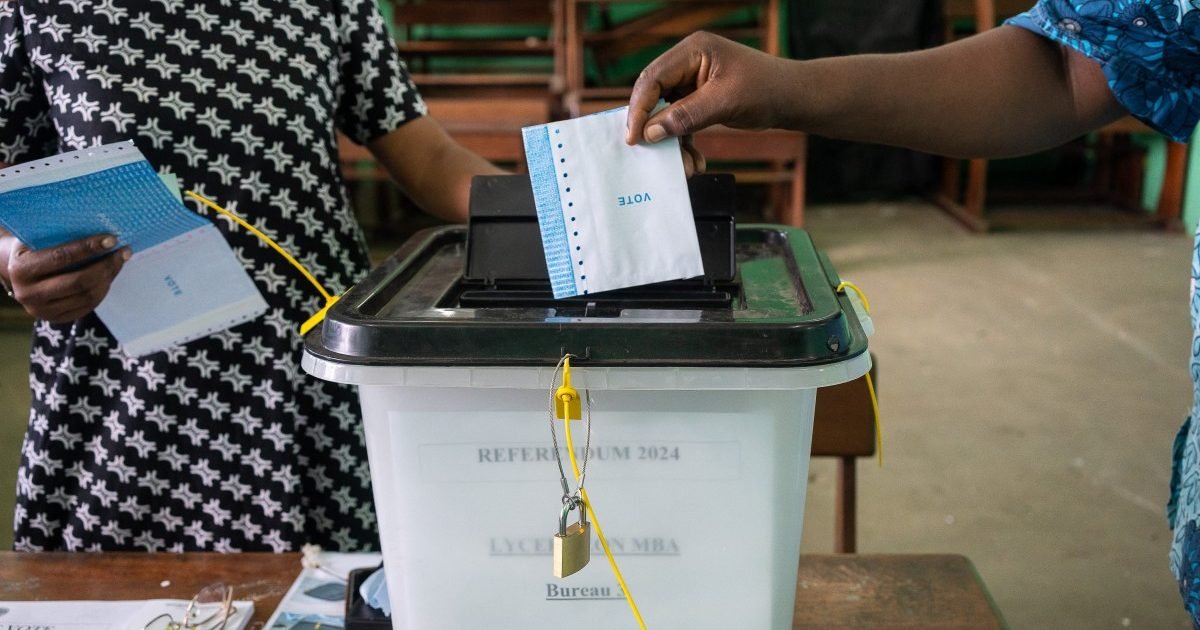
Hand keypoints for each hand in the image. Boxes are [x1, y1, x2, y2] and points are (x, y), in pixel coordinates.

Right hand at [0, 233, 130, 322]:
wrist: (20, 274)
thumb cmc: (33, 249)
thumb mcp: (37, 240)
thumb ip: (58, 236)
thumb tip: (100, 226)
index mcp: (21, 269)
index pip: (61, 258)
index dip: (88, 248)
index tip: (111, 239)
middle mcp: (28, 294)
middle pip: (79, 281)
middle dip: (106, 265)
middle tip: (123, 251)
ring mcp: (43, 310)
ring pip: (87, 295)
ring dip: (109, 277)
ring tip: (119, 261)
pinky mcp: (58, 319)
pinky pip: (89, 306)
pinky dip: (103, 289)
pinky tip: (110, 275)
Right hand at [626, 32, 787, 146]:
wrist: (793, 98)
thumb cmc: (765, 90)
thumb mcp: (724, 103)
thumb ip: (685, 116)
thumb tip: (650, 133)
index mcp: (692, 51)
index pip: (653, 78)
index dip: (639, 108)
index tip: (634, 137)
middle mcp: (688, 62)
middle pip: (654, 95)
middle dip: (654, 127)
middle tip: (649, 152)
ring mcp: (693, 80)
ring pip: (666, 113)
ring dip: (673, 141)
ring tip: (685, 165)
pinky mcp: (699, 98)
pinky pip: (681, 121)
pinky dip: (685, 142)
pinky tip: (695, 160)